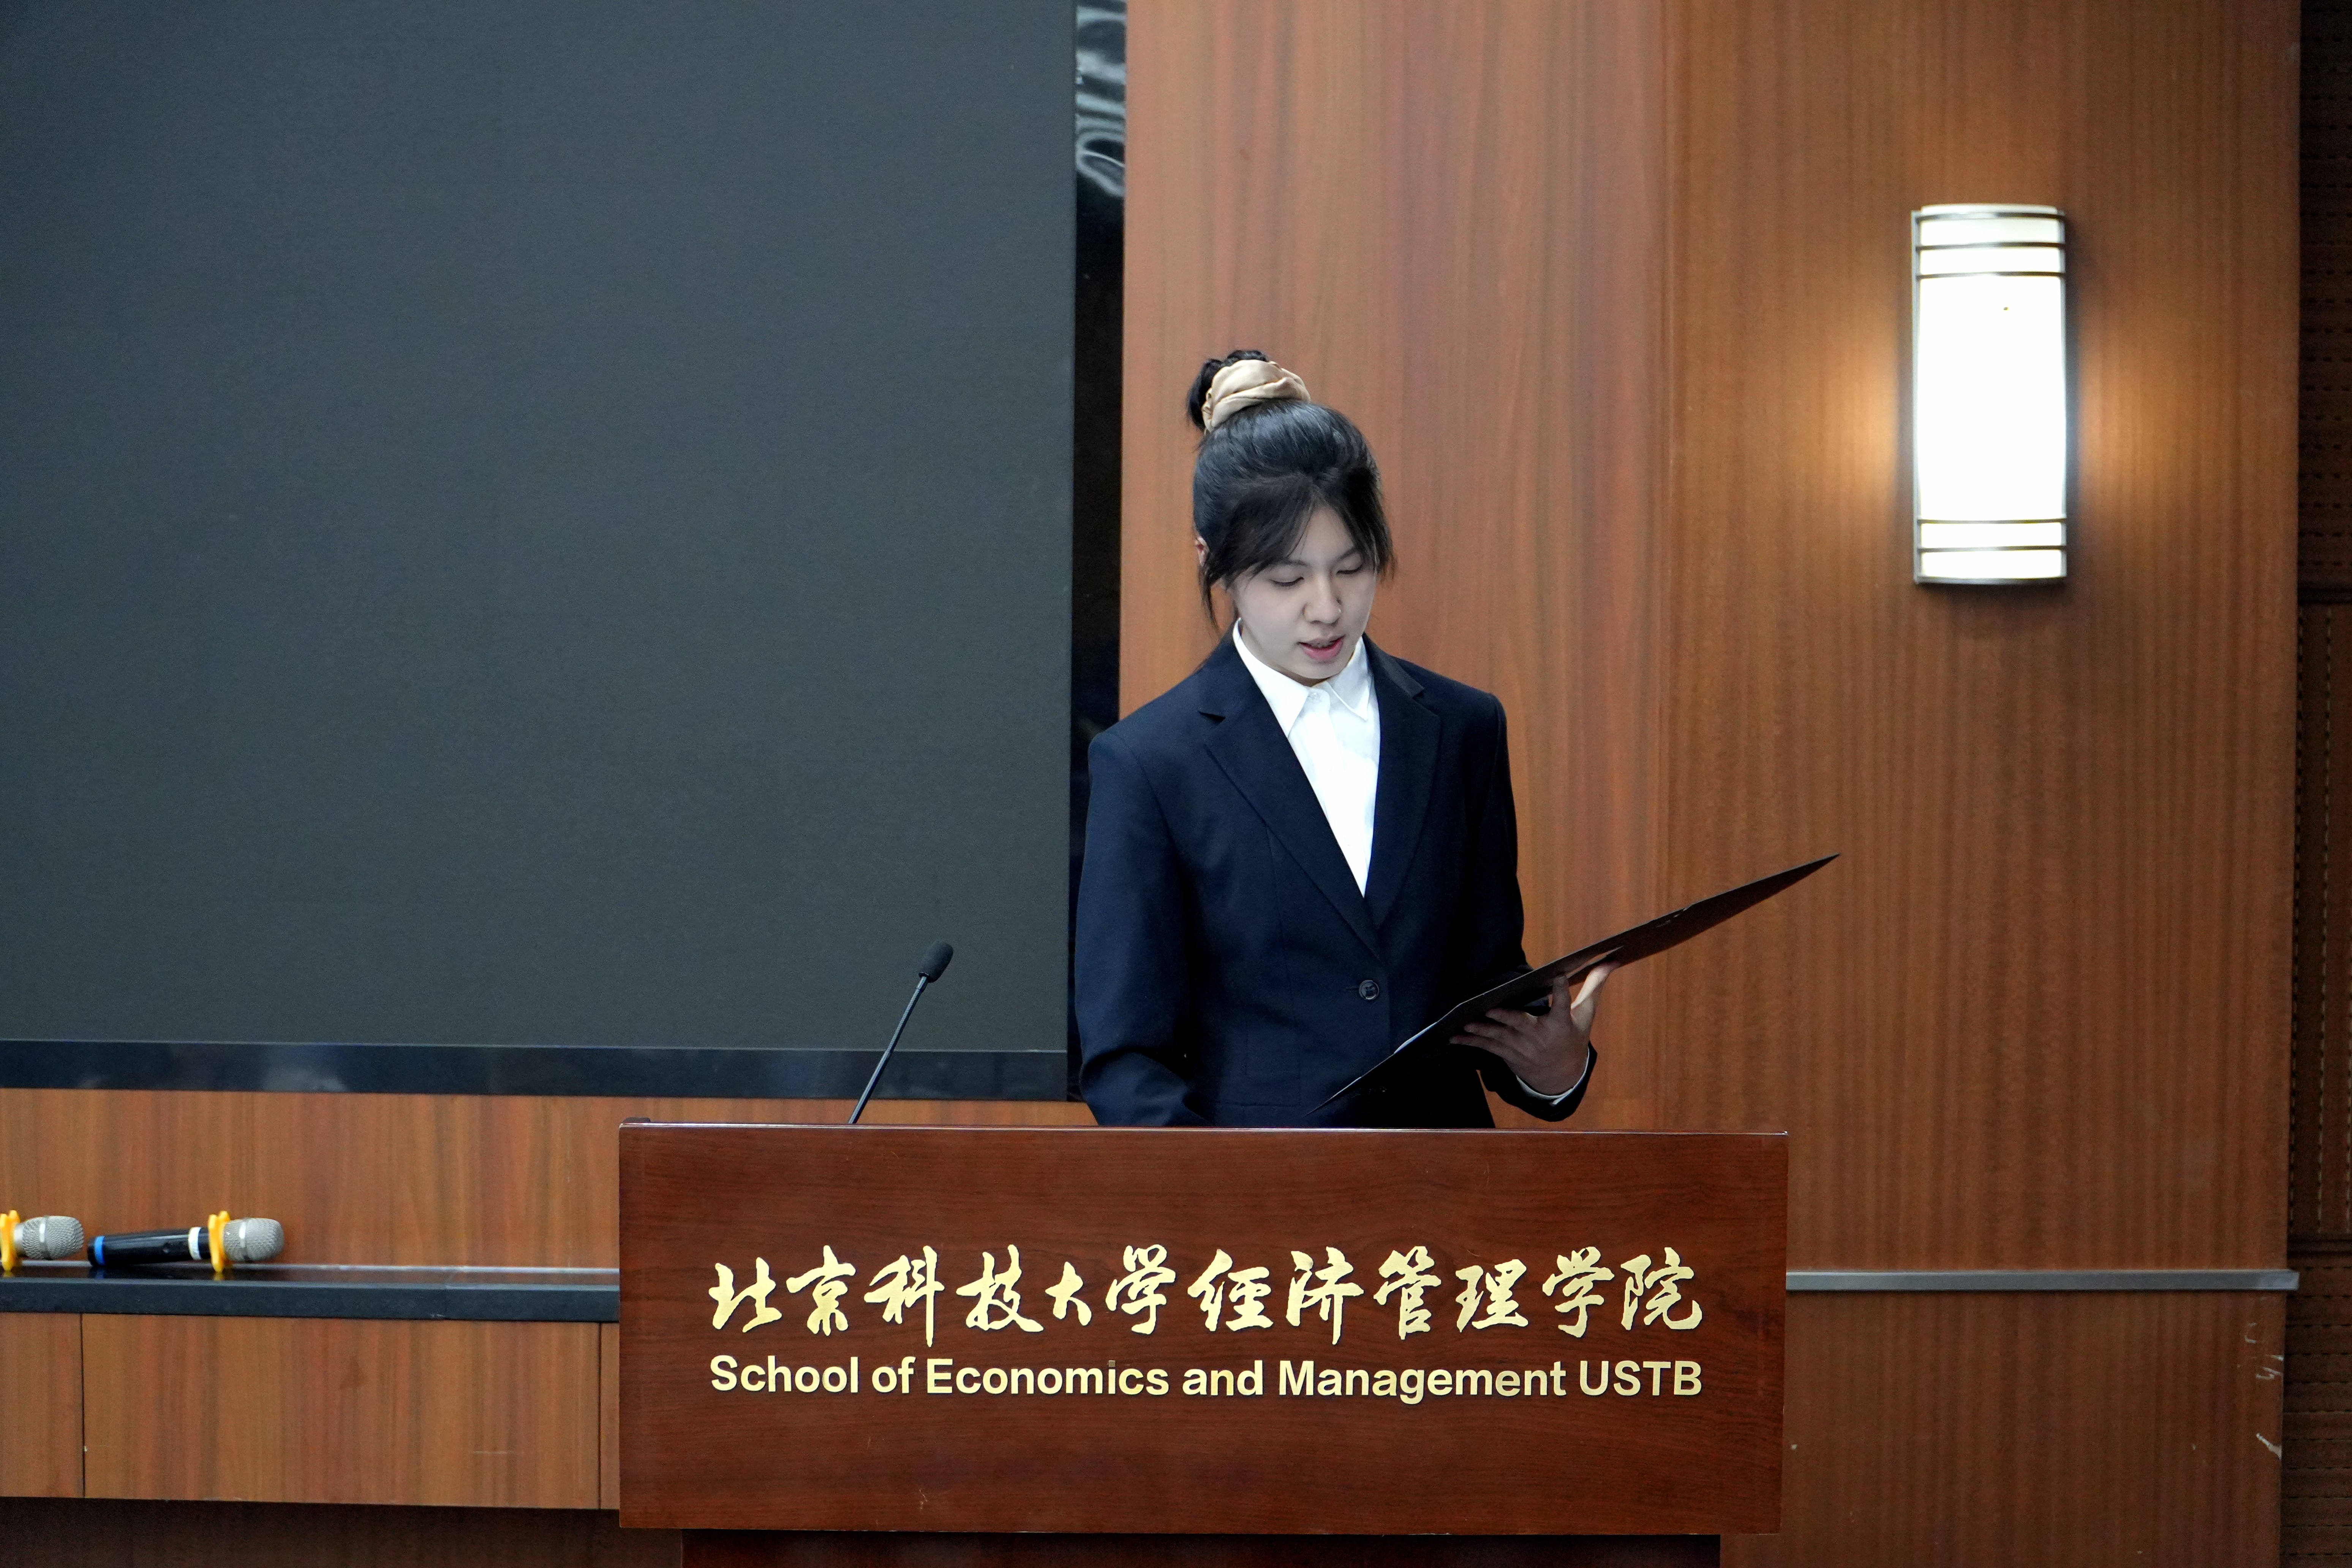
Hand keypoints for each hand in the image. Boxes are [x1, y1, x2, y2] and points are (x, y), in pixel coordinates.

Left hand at [1452, 962, 1615, 1096]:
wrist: (1561, 1075)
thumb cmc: (1572, 1037)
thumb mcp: (1585, 1015)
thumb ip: (1593, 986)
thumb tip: (1610, 960)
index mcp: (1561, 1026)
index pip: (1563, 1005)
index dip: (1561, 990)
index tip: (1558, 975)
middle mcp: (1540, 1038)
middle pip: (1522, 1024)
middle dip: (1507, 1017)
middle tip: (1492, 1007)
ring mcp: (1522, 1048)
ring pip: (1500, 1037)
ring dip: (1482, 1030)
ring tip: (1466, 1021)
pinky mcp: (1508, 1055)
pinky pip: (1488, 1048)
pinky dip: (1471, 1042)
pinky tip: (1455, 1037)